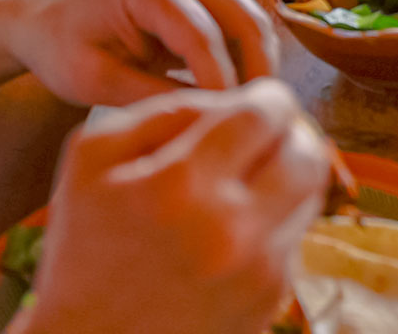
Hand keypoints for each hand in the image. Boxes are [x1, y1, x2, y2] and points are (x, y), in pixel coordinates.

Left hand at [0, 0, 277, 105]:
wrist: (42, 16)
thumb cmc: (59, 45)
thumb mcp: (95, 81)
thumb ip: (152, 96)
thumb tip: (206, 117)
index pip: (202, 36)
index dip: (222, 82)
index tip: (228, 125)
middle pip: (244, 19)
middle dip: (257, 71)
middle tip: (259, 119)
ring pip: (250, 20)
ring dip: (258, 64)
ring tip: (252, 111)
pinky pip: (239, 23)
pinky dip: (246, 57)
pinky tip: (241, 93)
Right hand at [10, 81, 329, 333]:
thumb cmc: (84, 245)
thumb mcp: (93, 157)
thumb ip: (167, 109)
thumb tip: (235, 96)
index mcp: (181, 187)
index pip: (266, 113)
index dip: (269, 97)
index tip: (258, 101)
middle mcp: (232, 231)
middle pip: (308, 150)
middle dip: (290, 131)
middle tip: (266, 134)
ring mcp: (260, 272)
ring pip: (312, 192)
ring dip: (290, 172)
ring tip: (253, 176)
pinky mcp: (272, 299)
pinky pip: (297, 235)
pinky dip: (277, 219)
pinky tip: (239, 225)